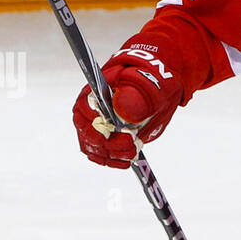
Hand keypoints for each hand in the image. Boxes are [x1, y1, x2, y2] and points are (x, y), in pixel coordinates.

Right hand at [73, 45, 183, 167]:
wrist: (157, 87)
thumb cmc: (148, 79)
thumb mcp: (146, 84)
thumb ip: (133, 95)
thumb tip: (121, 108)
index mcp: (95, 92)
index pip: (84, 109)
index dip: (94, 123)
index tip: (111, 130)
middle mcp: (91, 111)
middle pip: (86, 134)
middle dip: (107, 143)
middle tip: (129, 141)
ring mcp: (98, 127)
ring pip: (94, 148)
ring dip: (112, 154)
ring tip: (132, 149)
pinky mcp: (107, 139)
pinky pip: (103, 155)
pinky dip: (115, 160)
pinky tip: (129, 156)